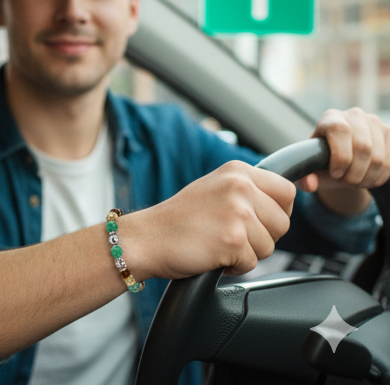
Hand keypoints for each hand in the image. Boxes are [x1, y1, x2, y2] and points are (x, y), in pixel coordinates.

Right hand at [127, 160, 294, 280]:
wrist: (149, 237)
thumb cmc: (181, 218)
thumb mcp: (216, 188)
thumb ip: (248, 190)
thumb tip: (285, 200)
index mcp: (237, 170)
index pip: (286, 191)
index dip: (278, 211)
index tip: (260, 220)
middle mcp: (239, 186)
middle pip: (283, 222)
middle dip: (263, 236)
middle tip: (232, 233)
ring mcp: (237, 211)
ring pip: (270, 246)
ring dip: (247, 252)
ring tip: (219, 241)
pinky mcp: (233, 239)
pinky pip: (253, 263)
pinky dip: (235, 266)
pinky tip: (214, 253)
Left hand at [297, 108, 389, 214]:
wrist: (345, 156)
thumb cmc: (326, 161)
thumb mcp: (312, 167)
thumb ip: (305, 176)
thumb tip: (309, 184)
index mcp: (331, 117)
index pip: (340, 130)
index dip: (340, 157)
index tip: (335, 174)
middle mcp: (354, 115)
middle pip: (363, 148)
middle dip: (355, 174)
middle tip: (348, 183)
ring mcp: (375, 122)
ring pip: (379, 158)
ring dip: (369, 178)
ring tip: (358, 182)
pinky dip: (381, 176)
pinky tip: (369, 178)